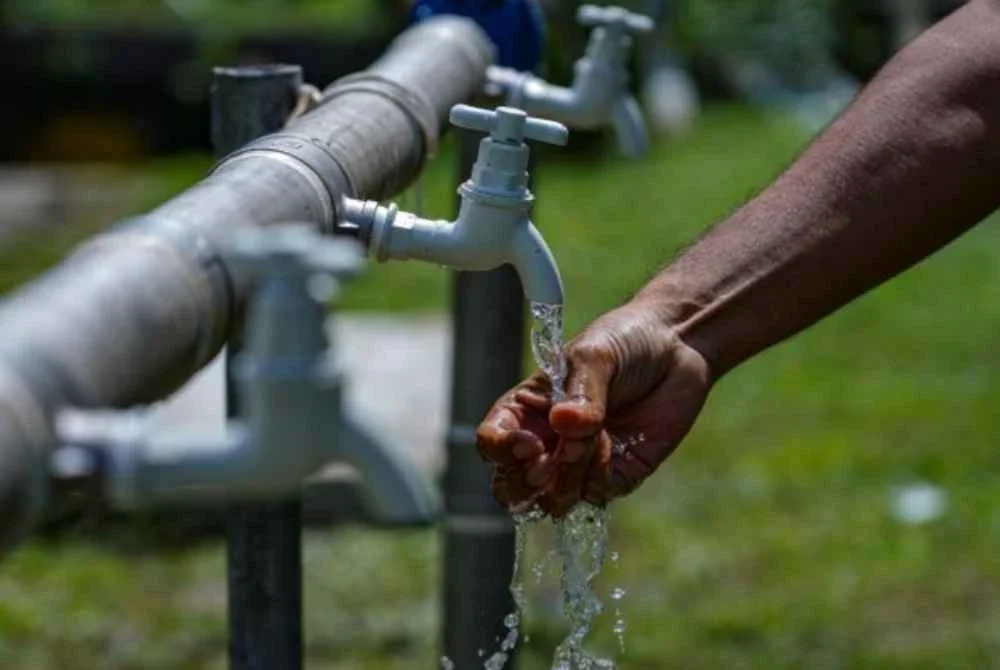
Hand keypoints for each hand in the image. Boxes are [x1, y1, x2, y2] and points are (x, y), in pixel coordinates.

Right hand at [476, 299, 711, 516]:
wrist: (678, 345)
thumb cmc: (624, 340)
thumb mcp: (595, 355)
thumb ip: (582, 393)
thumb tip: (565, 425)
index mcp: (527, 408)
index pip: (492, 442)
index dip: (502, 451)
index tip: (531, 444)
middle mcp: (546, 441)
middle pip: (512, 487)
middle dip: (526, 486)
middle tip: (550, 467)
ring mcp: (579, 463)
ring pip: (554, 500)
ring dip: (571, 479)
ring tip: (598, 440)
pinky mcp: (616, 475)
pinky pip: (595, 497)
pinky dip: (603, 478)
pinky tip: (619, 444)